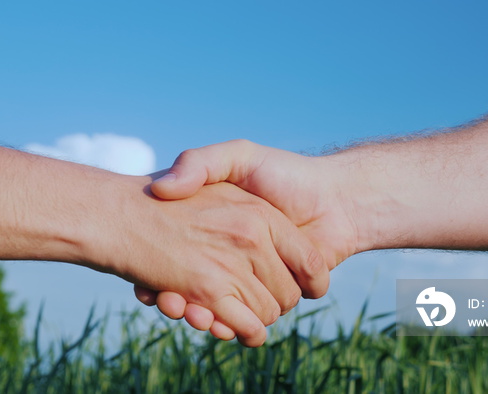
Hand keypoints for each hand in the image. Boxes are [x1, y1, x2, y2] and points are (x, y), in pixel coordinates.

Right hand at [103, 176, 327, 346]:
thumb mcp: (236, 156)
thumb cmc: (286, 174)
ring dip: (196, 316)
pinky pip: (242, 321)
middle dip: (180, 301)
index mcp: (221, 233)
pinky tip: (201, 316)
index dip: (163, 276)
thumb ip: (200, 163)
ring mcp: (252, 279)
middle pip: (197, 290)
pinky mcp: (274, 298)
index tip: (147, 282)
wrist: (340, 199)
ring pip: (216, 311)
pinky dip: (223, 325)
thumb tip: (164, 189)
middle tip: (164, 300)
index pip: (179, 259)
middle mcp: (235, 258)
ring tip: (177, 307)